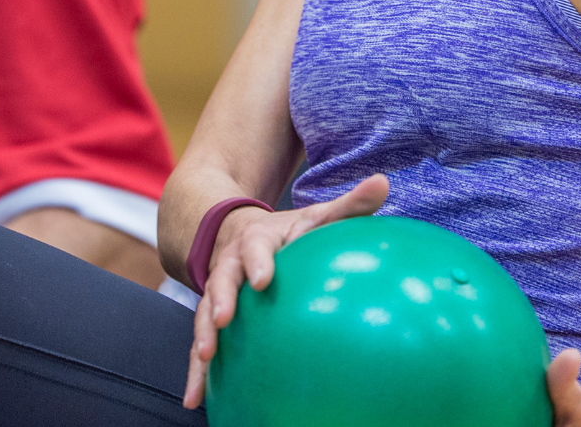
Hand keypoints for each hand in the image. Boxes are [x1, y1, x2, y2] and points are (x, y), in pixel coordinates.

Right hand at [181, 174, 388, 408]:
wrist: (236, 233)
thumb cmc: (289, 232)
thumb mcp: (315, 216)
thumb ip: (349, 205)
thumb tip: (384, 183)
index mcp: (257, 240)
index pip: (257, 247)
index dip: (258, 262)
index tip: (262, 279)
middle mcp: (231, 266)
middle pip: (222, 280)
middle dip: (220, 300)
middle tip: (222, 320)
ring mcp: (218, 293)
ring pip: (205, 314)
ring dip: (202, 337)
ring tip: (203, 361)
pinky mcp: (213, 318)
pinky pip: (203, 343)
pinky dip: (198, 371)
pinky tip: (195, 398)